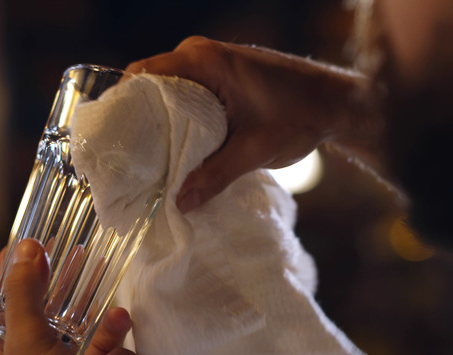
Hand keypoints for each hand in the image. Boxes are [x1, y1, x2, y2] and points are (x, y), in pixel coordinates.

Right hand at [126, 36, 376, 212]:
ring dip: (162, 122)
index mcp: (202, 60)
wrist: (339, 101)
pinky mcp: (225, 76)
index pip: (141, 74)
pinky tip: (180, 149)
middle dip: (141, 119)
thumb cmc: (301, 115)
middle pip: (152, 84)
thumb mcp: (255, 150)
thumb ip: (216, 175)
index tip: (113, 139)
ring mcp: (213, 63)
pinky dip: (182, 119)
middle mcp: (201, 54)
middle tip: (130, 158)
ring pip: (171, 91)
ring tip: (150, 159)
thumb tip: (181, 202)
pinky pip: (190, 94)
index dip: (123, 105)